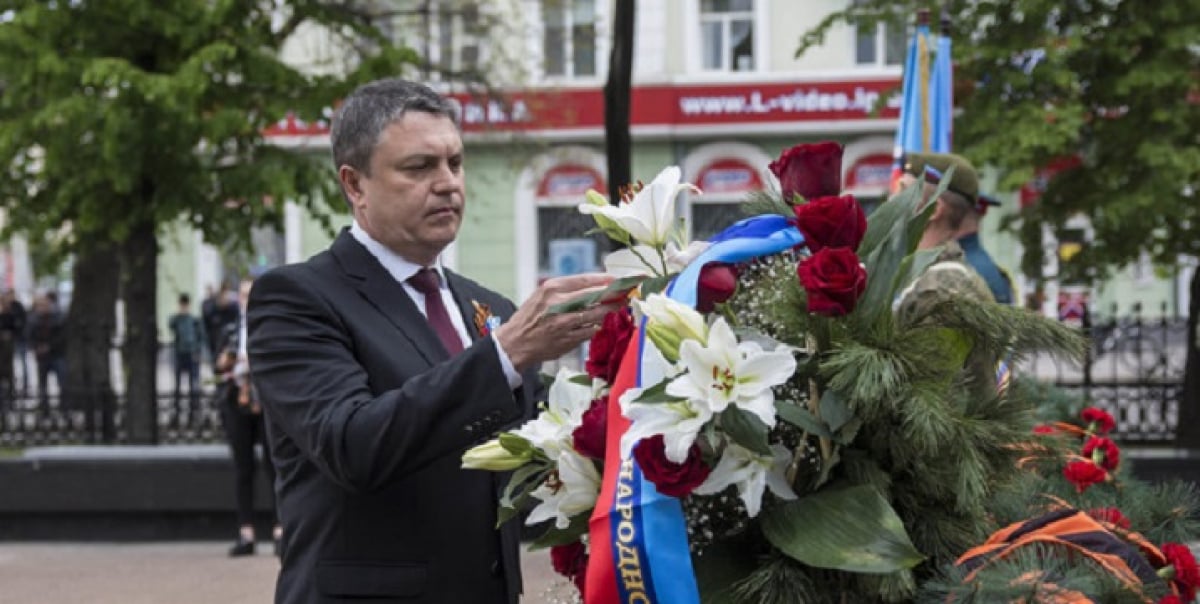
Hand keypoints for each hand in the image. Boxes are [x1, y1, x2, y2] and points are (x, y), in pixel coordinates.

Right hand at [495, 273, 621, 370]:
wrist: (515, 342)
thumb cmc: (530, 316)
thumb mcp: (543, 294)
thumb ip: (567, 289)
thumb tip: (597, 285)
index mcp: (552, 288)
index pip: (587, 279)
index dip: (607, 279)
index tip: (621, 279)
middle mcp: (559, 303)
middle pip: (596, 295)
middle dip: (616, 293)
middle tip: (629, 292)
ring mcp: (565, 322)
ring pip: (597, 314)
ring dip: (612, 310)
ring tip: (622, 306)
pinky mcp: (569, 338)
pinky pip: (591, 330)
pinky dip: (599, 326)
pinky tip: (604, 322)